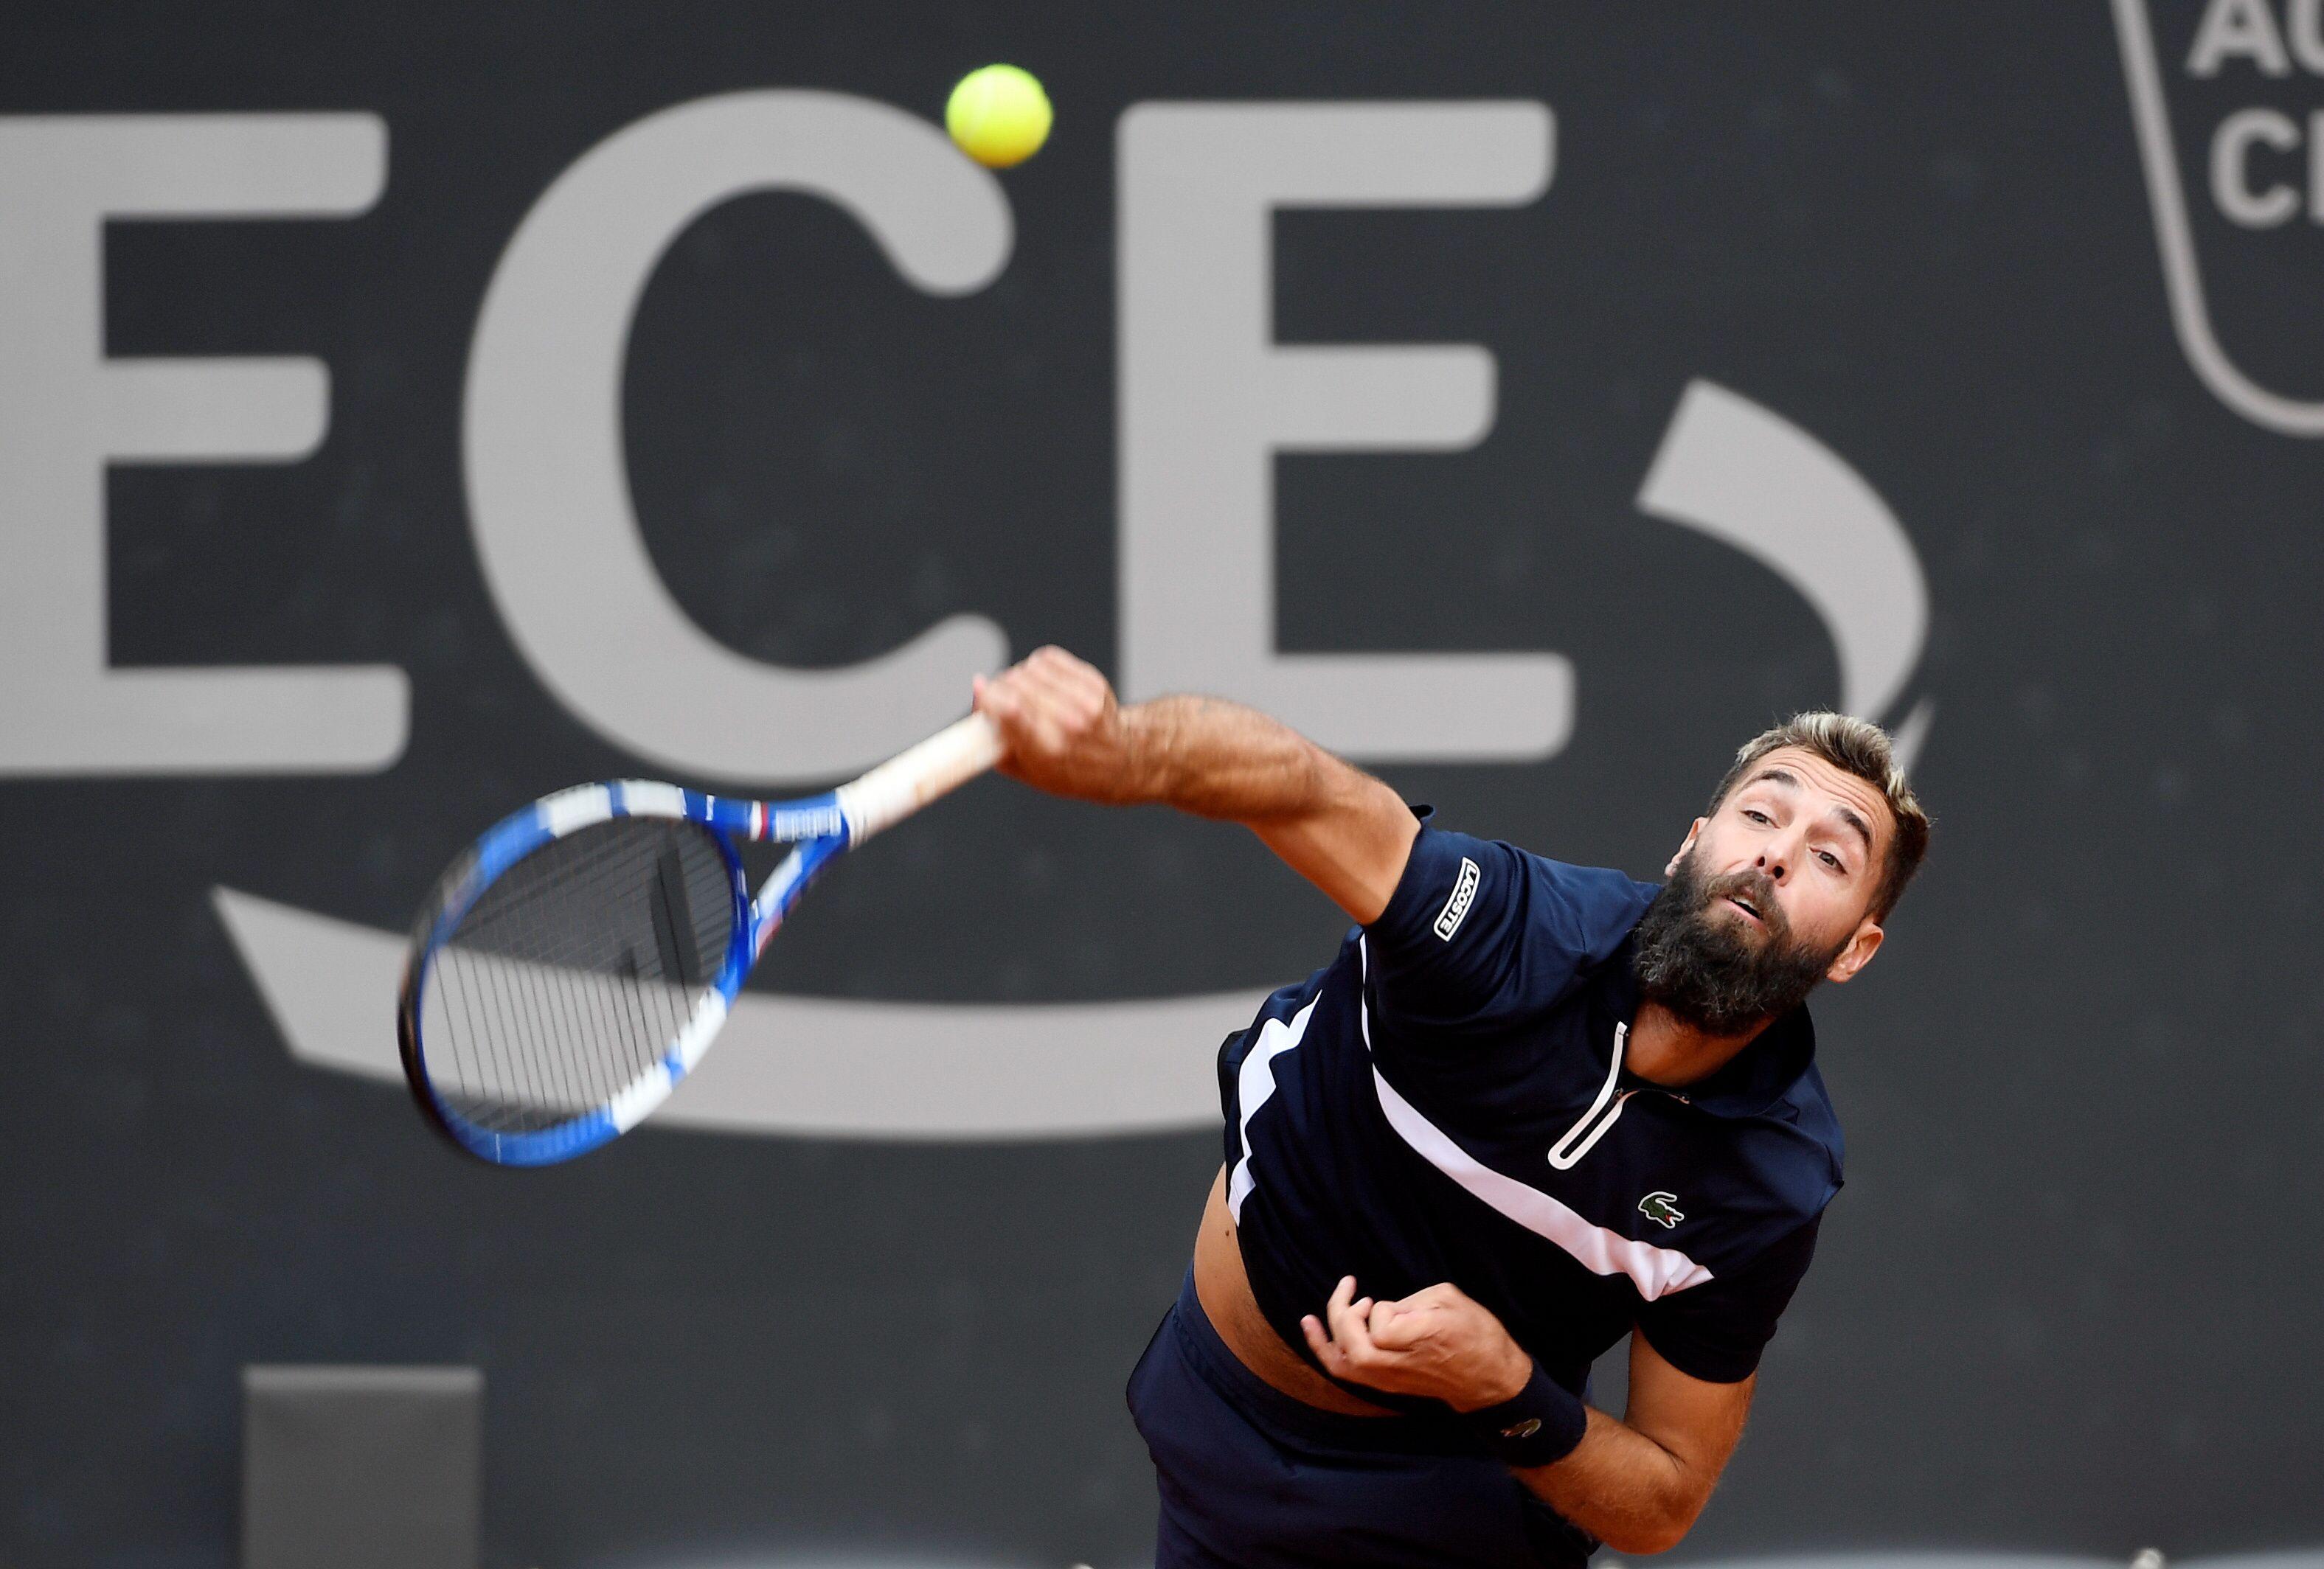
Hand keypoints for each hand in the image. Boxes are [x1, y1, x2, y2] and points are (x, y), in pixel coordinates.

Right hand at [973, 646, 1147, 804]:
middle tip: (1002, 699)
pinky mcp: (1093, 683)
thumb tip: (977, 689)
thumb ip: (993, 735)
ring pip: (1029, 667)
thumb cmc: (1065, 770)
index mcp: (1047, 750)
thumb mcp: (1023, 769)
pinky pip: (1048, 658)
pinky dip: (1038, 666)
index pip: (1010, 707)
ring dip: (1019, 677)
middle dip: (1000, 687)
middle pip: (1015, 683)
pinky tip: (1042, 683)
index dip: (987, 696)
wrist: (1118, 762)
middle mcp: (1068, 724)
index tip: (982, 696)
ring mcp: (1084, 701)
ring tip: (1026, 694)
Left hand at [1301, 1276, 1533, 1412]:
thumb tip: (1385, 1310)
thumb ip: (1411, 1302)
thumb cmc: (1476, 1333)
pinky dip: (1326, 1352)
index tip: (1395, 1303)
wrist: (1488, 1380)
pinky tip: (1314, 1332)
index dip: (1381, 1310)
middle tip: (1355, 1293)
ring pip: (1343, 1365)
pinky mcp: (1386, 1385)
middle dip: (1343, 1315)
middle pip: (1354, 1348)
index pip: (1380, 1329)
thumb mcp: (1451, 1300)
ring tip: (1312, 1315)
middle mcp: (1400, 1365)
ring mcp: (1390, 1380)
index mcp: (1420, 1340)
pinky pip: (1347, 1373)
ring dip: (1325, 1336)